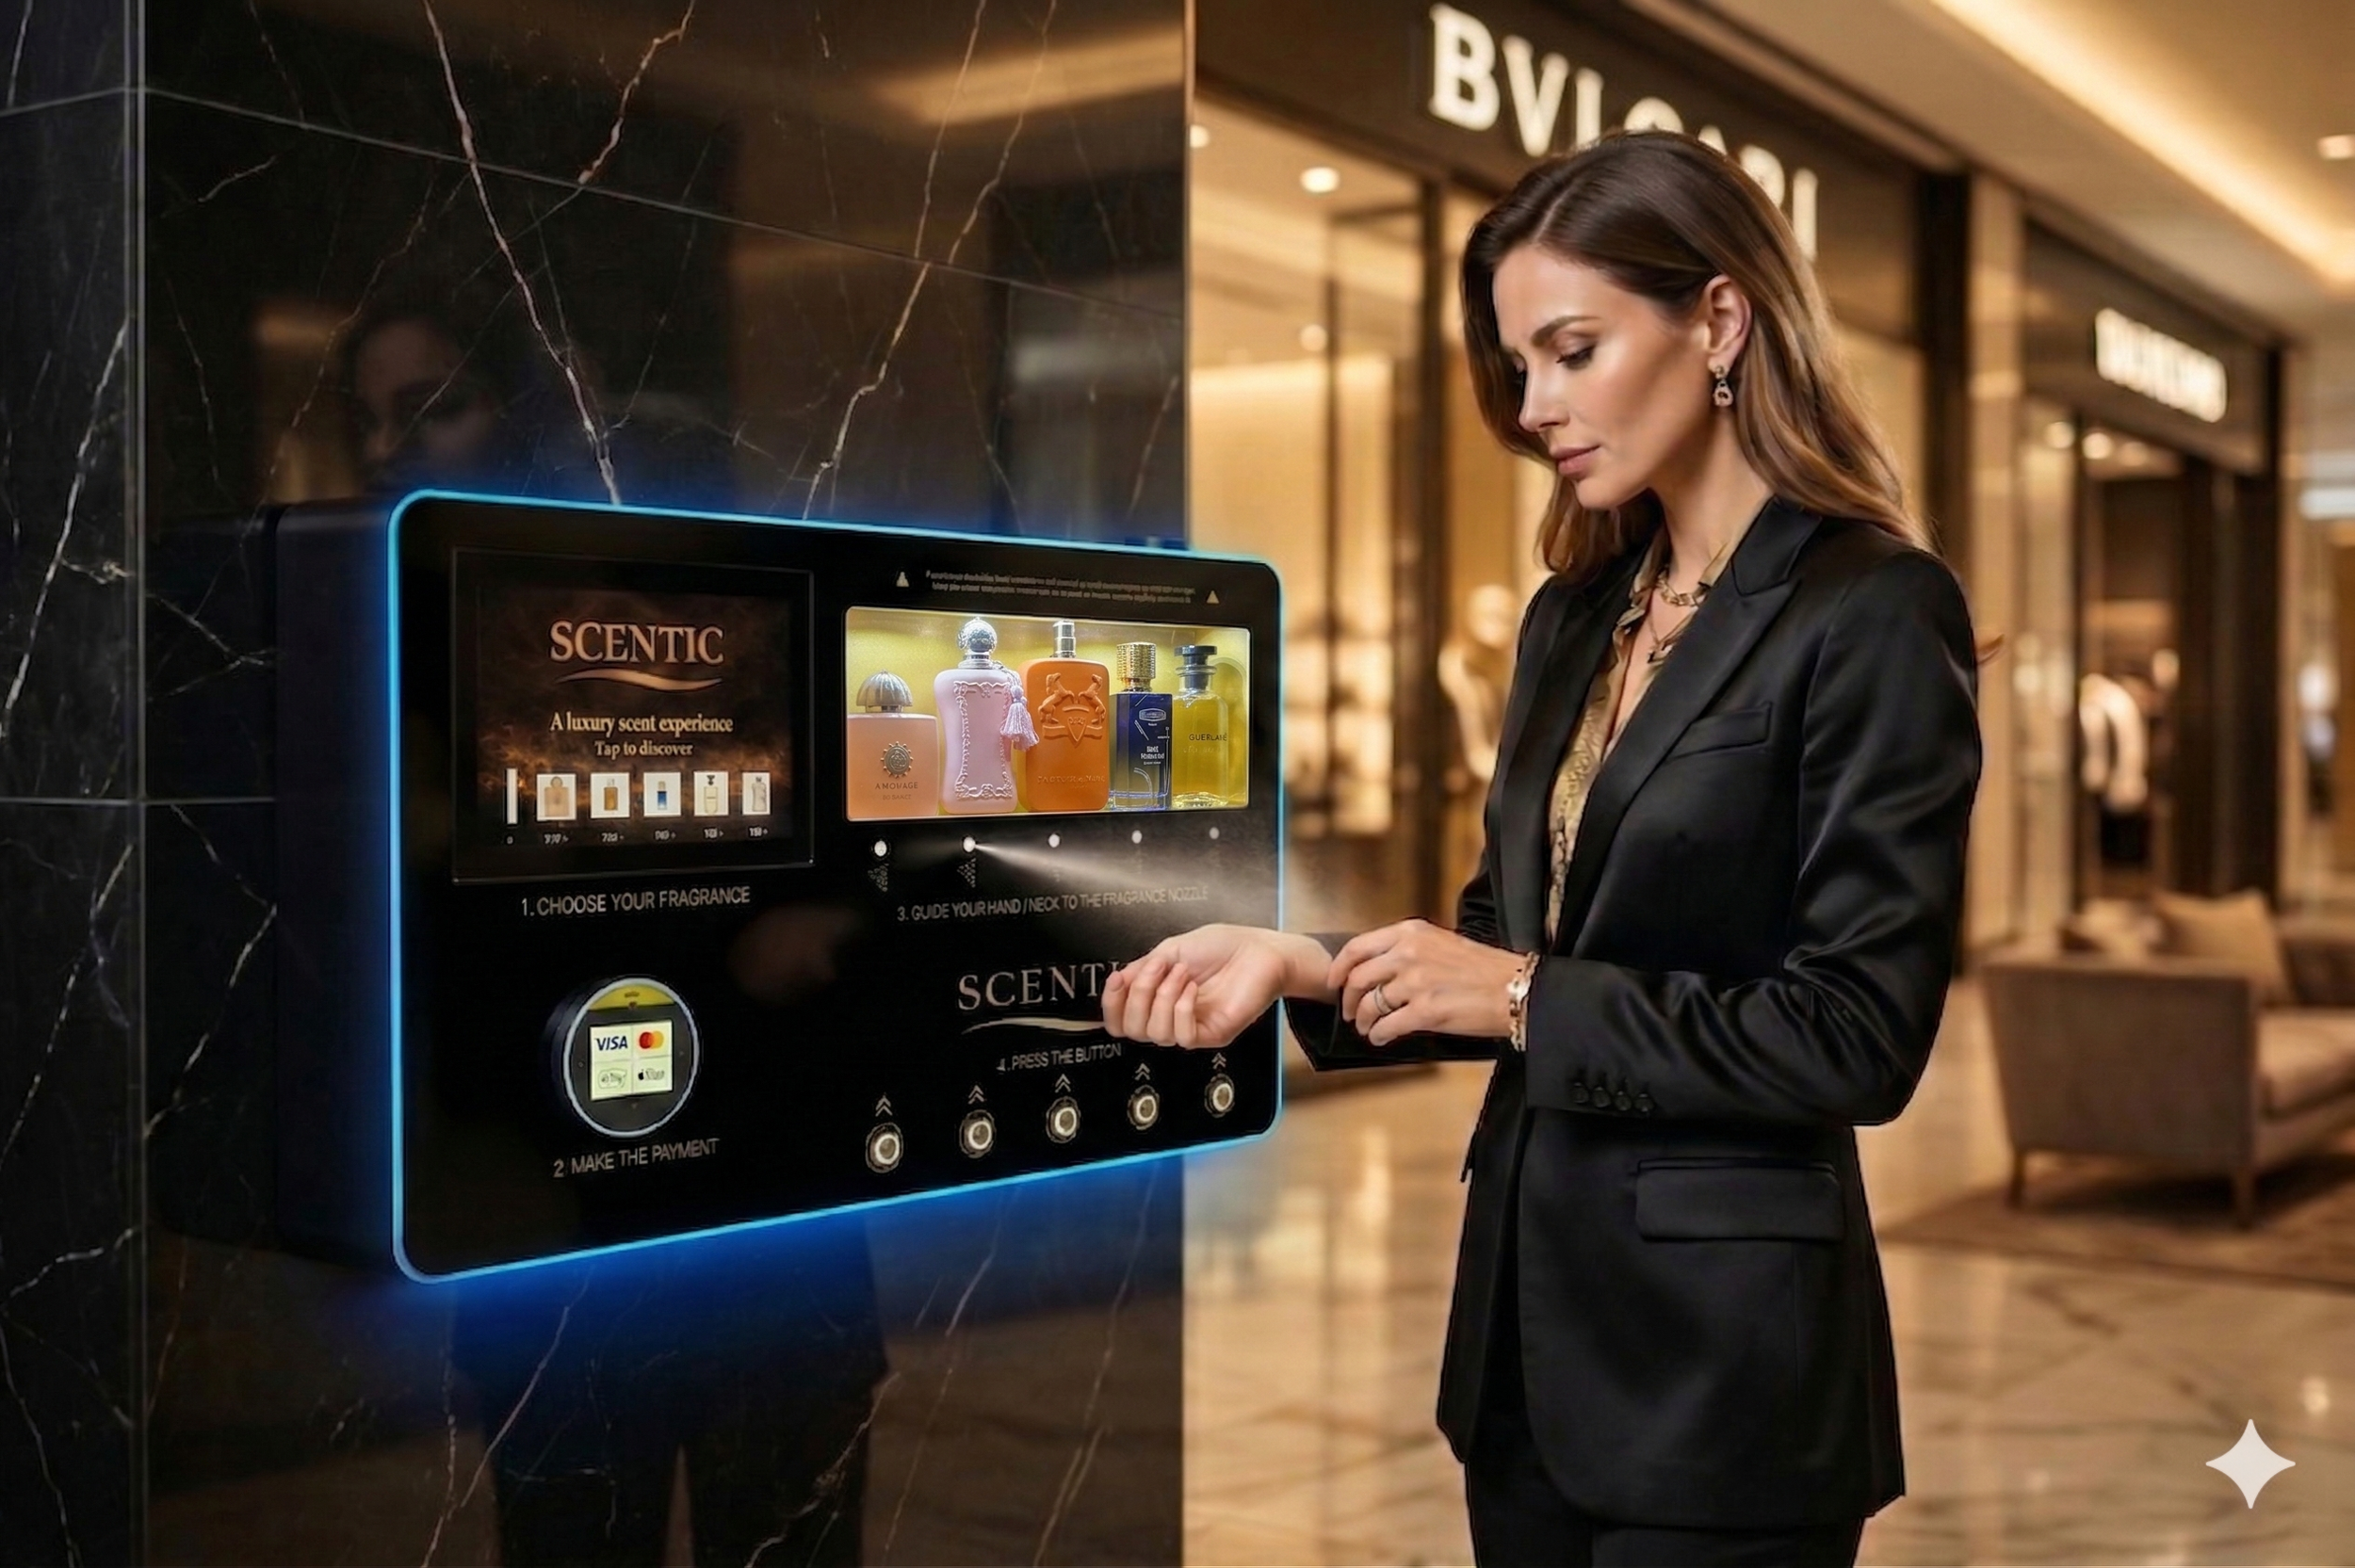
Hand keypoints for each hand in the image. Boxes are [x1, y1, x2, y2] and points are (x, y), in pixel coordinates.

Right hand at [1102, 924, 1317, 1048]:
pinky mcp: (1212, 1034)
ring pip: (1155, 1033)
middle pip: (1131, 1030)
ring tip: (1183, 973)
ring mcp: (1192, 1027)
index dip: (1111, 1003)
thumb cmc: (1222, 947)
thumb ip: (1142, 968)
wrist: (1258, 949)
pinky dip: (1182, 1009)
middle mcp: (1172, 1017)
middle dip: (1137, 995)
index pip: (1120, 1020)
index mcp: (1158, 998)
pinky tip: (1194, 989)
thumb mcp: (1172, 950)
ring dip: (1163, 997)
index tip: (1117, 978)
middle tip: (1159, 969)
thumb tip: (1118, 981)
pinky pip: (1183, 1036)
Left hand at [1328, 919, 1523, 1045]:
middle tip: (1350, 1012)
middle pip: (1357, 979)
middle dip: (1348, 1000)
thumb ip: (1408, 950)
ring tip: (1368, 1028)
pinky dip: (1378, 1035)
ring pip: (1370, 1005)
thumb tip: (1379, 969)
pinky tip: (1381, 1038)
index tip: (1333, 983)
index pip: (1357, 948)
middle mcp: (1408, 953)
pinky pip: (1386, 1027)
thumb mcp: (1441, 943)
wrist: (1516, 989)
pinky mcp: (1425, 1012)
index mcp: (1411, 932)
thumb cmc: (1484, 969)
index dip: (1339, 969)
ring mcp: (1415, 983)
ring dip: (1364, 1021)